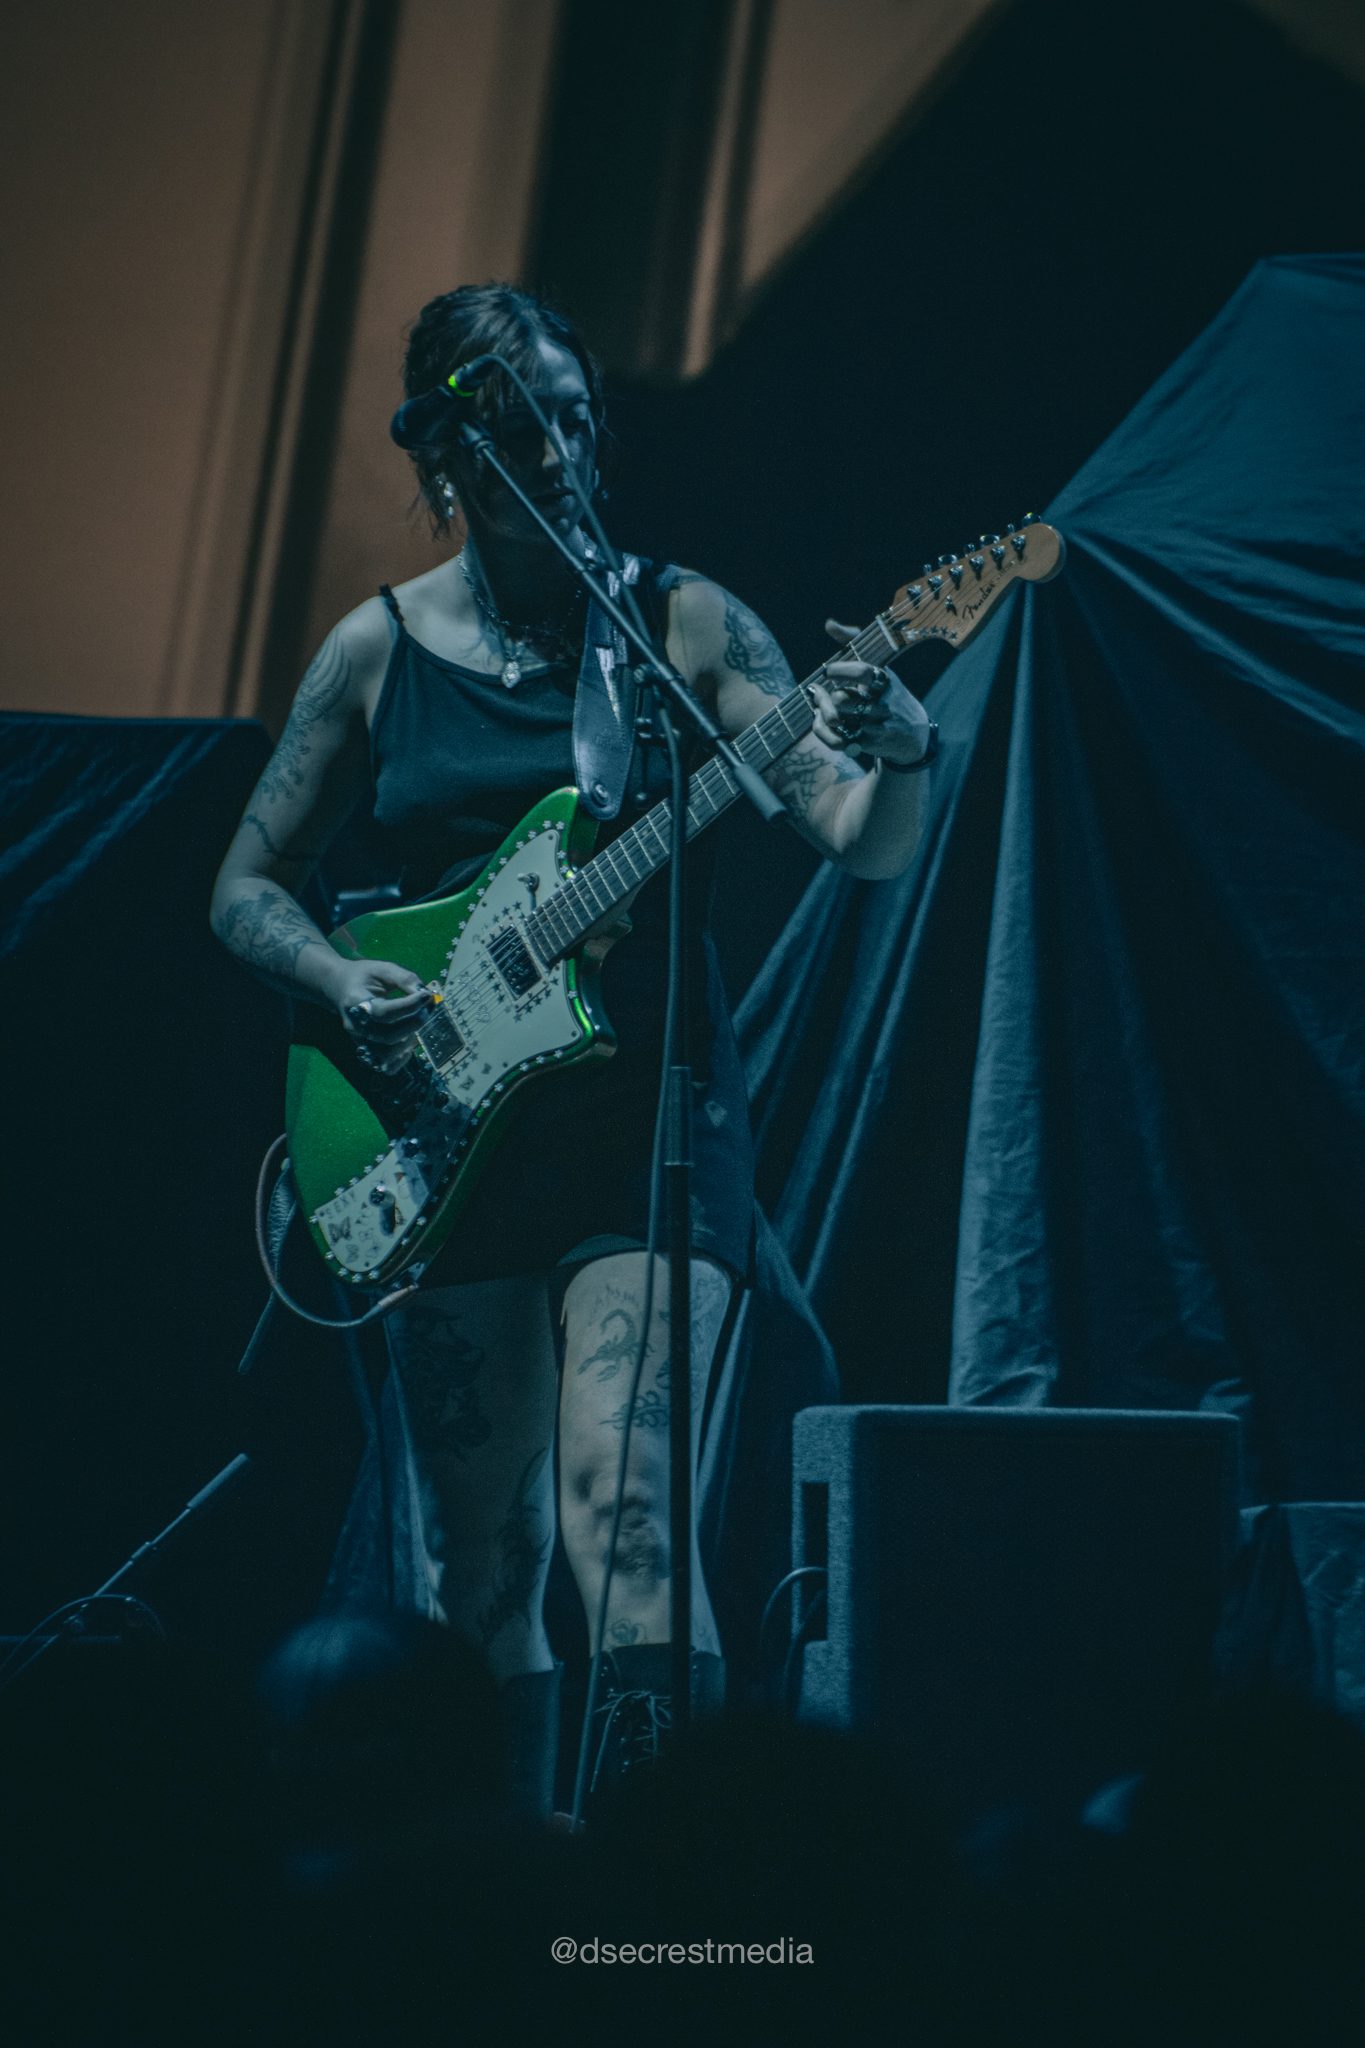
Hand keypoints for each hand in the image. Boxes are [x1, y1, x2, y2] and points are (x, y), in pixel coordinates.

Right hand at [333, 957, 433, 1074]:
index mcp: (355, 1001)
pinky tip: (408, 1041)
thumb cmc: (364, 977)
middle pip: (386, 1036)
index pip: (383, 1012)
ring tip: (415, 1024)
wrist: (339, 987)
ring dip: (407, 1042)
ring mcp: (359, 1040)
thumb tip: (427, 996)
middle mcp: (354, 1025)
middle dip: (413, 1024)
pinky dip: (401, 1059)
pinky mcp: (366, 1050)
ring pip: (385, 1055)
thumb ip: (405, 979)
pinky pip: (384, 1066)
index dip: (408, 1006)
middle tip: (427, 1010)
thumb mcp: (383, 969)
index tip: (426, 996)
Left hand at [813, 620, 932, 765]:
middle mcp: (883, 704)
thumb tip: (829, 624)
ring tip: (820, 707)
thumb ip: (853, 643)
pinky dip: (822, 731)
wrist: (914, 735)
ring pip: (836, 719)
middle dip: (826, 696)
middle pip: (841, 699)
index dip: (839, 670)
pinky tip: (822, 722)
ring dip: (822, 712)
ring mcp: (876, 726)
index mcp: (885, 681)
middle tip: (819, 692)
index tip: (828, 671)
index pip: (862, 672)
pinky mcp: (868, 744)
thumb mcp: (880, 669)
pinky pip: (836, 739)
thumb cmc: (889, 695)